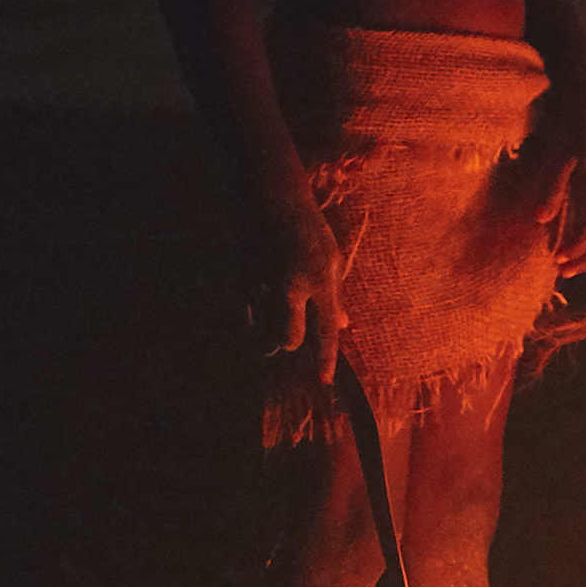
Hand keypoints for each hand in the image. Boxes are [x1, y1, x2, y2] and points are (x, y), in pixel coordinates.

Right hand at [251, 208, 346, 379]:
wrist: (274, 203)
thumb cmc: (312, 232)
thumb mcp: (335, 261)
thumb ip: (336, 296)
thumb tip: (343, 325)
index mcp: (321, 281)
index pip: (326, 330)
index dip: (325, 359)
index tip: (324, 382)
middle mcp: (292, 287)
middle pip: (289, 341)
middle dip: (292, 344)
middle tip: (295, 333)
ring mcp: (263, 286)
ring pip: (264, 336)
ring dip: (271, 339)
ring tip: (277, 326)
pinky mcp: (242, 282)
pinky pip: (247, 320)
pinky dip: (255, 325)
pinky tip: (260, 316)